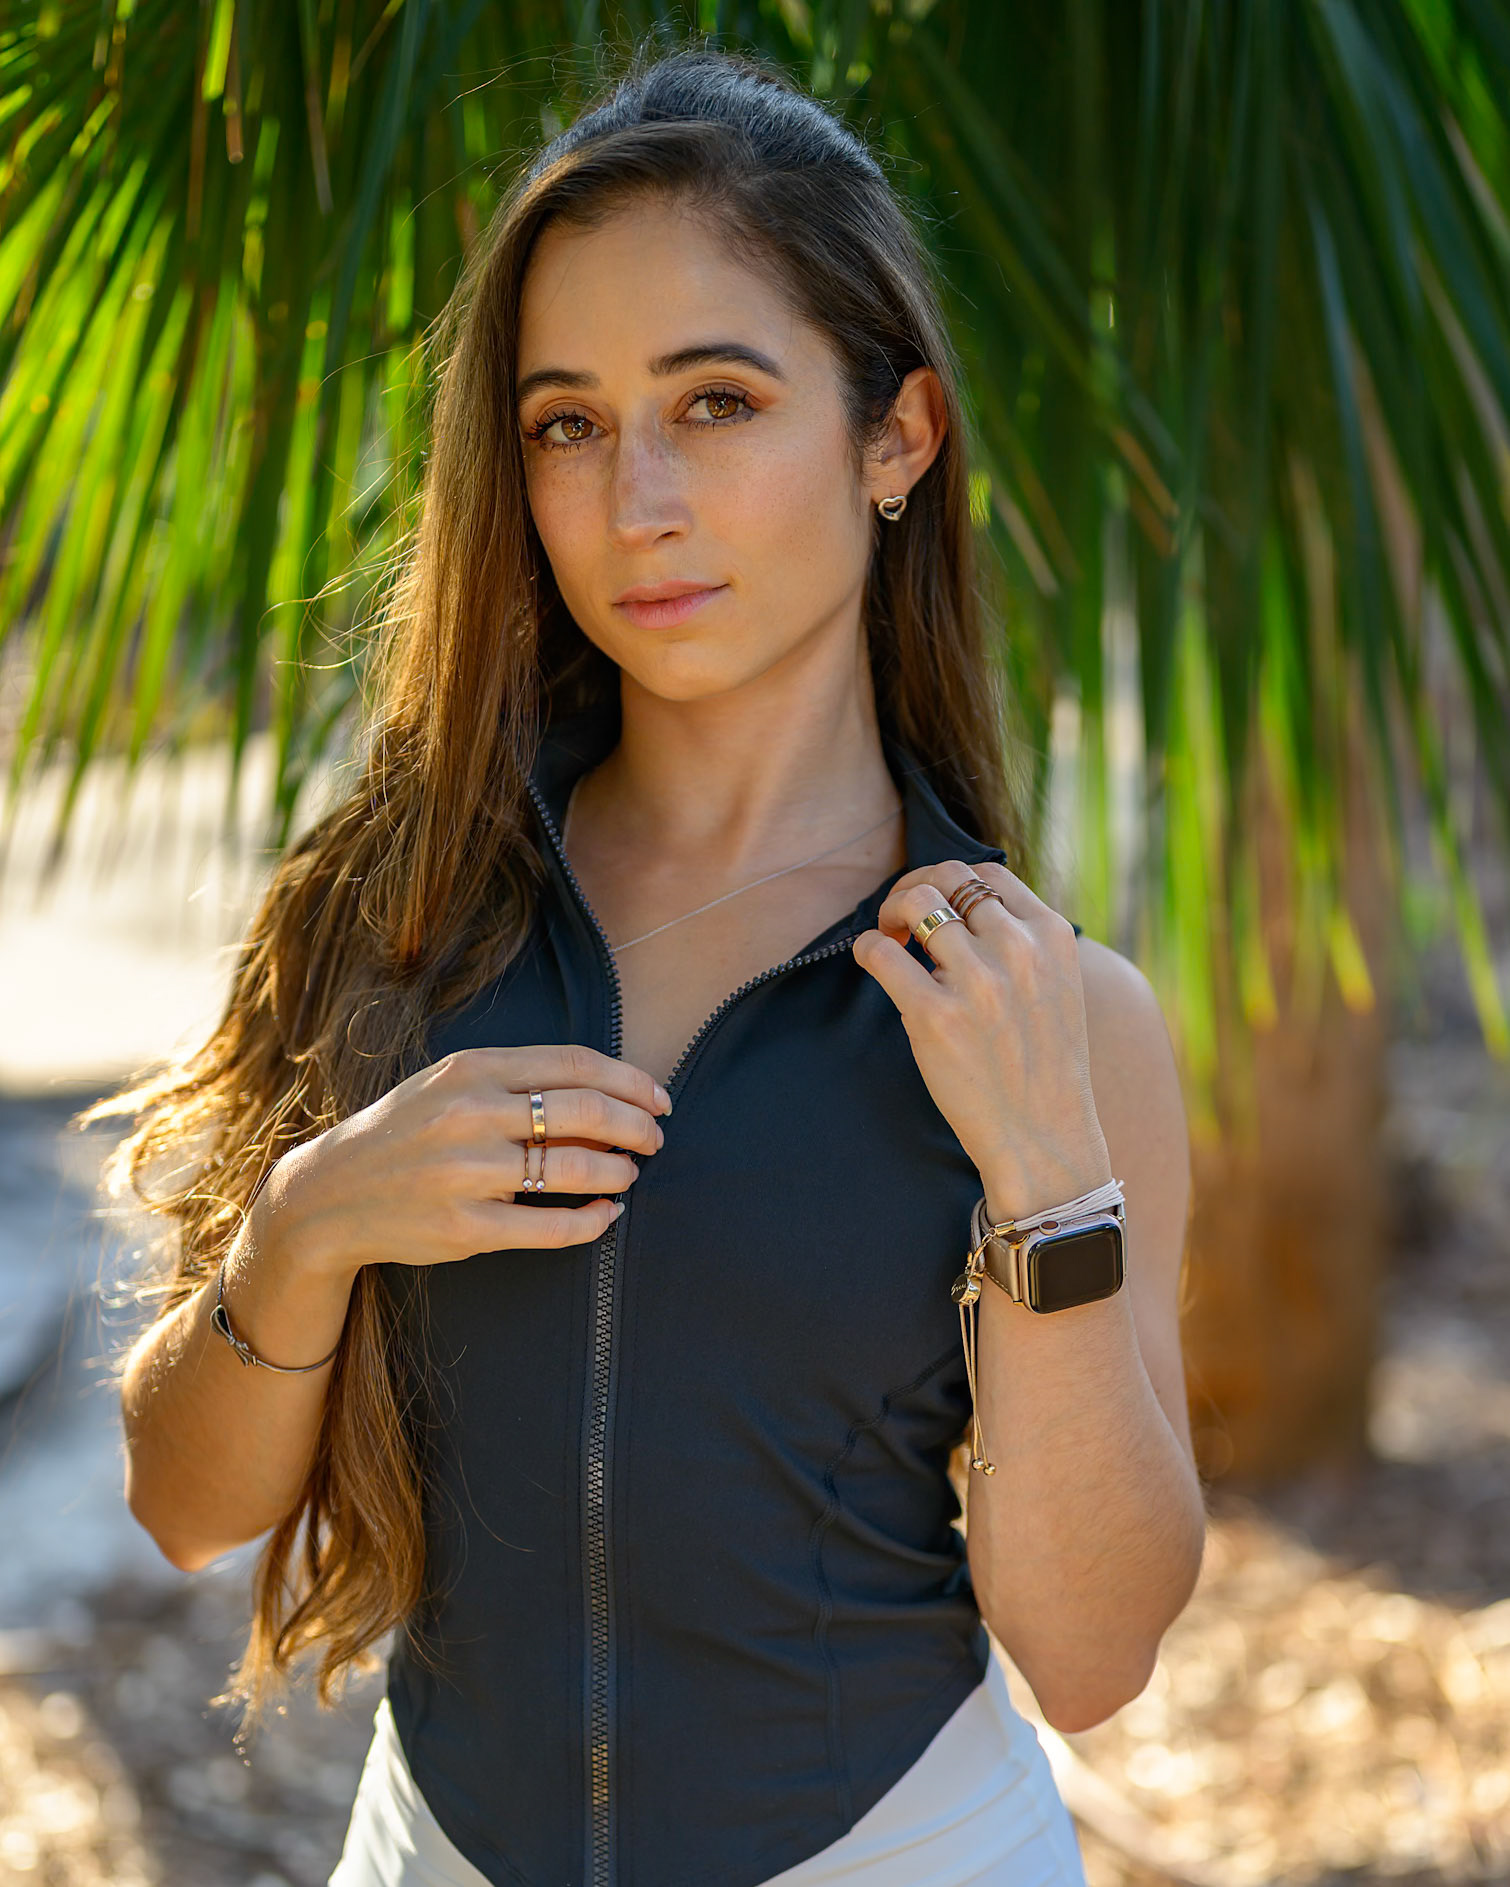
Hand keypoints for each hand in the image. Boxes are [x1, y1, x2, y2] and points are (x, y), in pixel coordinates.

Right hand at [249, 1044, 671, 1283]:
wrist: (328, 1195)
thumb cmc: (404, 1132)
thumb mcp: (449, 1084)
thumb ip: (516, 1081)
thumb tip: (607, 1093)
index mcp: (472, 1068)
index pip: (576, 1064)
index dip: (630, 1080)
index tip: (658, 1098)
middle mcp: (470, 1114)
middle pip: (585, 1110)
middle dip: (635, 1126)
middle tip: (655, 1139)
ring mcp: (466, 1173)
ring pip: (574, 1168)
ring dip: (618, 1172)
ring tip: (629, 1174)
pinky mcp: (465, 1227)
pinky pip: (551, 1226)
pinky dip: (592, 1222)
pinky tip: (607, 1216)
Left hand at [851, 861, 1111, 1217]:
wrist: (1044, 1138)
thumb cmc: (1043, 1067)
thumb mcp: (1056, 988)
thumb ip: (1022, 944)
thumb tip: (961, 909)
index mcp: (1051, 936)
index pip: (988, 874)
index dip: (951, 881)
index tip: (935, 906)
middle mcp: (1018, 949)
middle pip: (949, 876)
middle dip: (915, 887)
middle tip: (902, 918)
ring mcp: (976, 981)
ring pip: (916, 902)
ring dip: (891, 912)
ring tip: (890, 939)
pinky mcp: (934, 1016)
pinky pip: (881, 953)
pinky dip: (868, 947)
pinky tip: (874, 962)